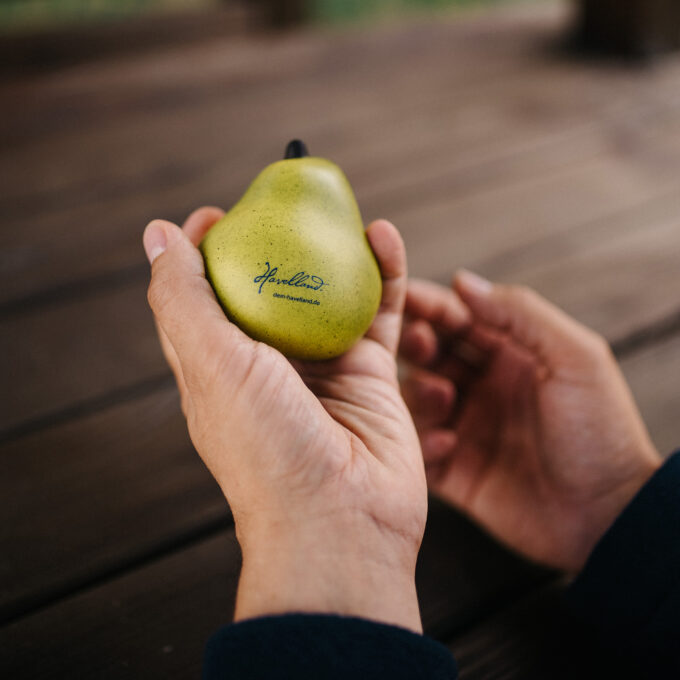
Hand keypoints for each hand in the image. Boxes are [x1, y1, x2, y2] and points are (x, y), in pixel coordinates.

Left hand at [143, 208, 425, 631]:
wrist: (341, 521)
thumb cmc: (266, 450)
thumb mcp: (210, 365)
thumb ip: (182, 298)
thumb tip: (156, 234)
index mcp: (219, 364)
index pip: (204, 295)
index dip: (204, 250)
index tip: (215, 215)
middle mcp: (269, 364)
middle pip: (270, 285)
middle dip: (275, 239)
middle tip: (285, 199)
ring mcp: (322, 367)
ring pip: (329, 291)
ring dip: (335, 248)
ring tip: (339, 206)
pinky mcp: (371, 373)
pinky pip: (380, 310)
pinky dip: (385, 272)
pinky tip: (383, 234)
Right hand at [399, 272, 661, 570]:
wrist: (608, 516)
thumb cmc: (601, 432)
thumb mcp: (574, 358)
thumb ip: (520, 314)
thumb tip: (463, 281)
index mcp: (510, 354)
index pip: (459, 319)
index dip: (429, 304)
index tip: (400, 294)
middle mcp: (482, 386)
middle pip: (431, 353)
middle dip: (417, 343)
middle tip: (415, 343)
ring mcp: (466, 427)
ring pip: (417, 398)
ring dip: (421, 392)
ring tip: (444, 398)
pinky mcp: (454, 469)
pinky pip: (420, 448)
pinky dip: (424, 442)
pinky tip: (450, 445)